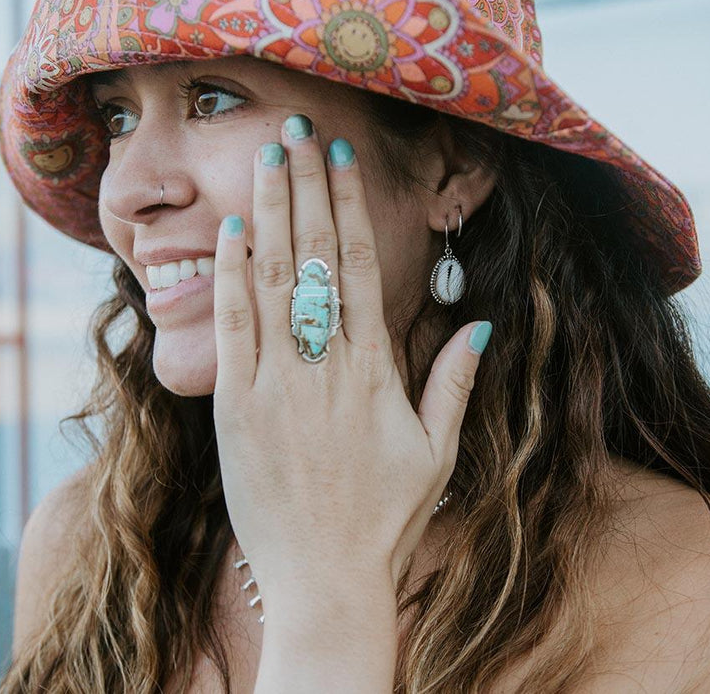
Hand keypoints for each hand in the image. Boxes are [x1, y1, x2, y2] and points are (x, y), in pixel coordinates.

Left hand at [211, 113, 490, 600]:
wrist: (325, 580)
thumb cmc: (384, 517)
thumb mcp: (437, 453)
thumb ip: (454, 382)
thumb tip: (480, 324)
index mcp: (375, 370)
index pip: (363, 267)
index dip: (350, 207)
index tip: (340, 160)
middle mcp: (326, 365)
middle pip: (317, 256)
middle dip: (305, 186)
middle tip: (297, 130)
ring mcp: (277, 383)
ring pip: (273, 279)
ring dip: (269, 212)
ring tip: (264, 157)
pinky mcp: (235, 408)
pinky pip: (232, 328)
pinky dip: (229, 276)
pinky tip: (229, 230)